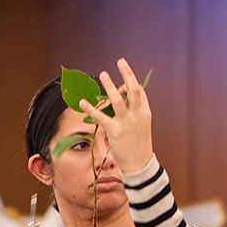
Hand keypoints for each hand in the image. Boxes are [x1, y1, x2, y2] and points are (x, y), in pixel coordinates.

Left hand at [90, 58, 153, 173]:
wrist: (140, 165)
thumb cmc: (139, 146)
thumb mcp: (142, 127)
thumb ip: (136, 113)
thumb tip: (126, 102)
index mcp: (145, 113)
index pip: (140, 92)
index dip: (133, 81)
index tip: (126, 73)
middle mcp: (137, 115)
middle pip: (134, 90)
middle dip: (127, 74)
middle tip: (120, 61)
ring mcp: (127, 123)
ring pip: (118, 100)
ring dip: (110, 86)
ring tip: (103, 74)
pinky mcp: (115, 131)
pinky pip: (102, 117)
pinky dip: (91, 109)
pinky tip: (82, 102)